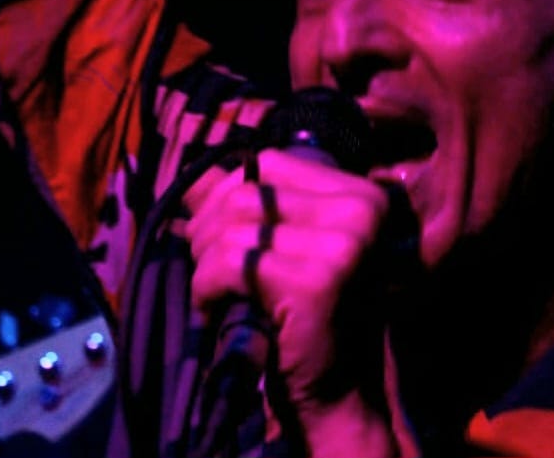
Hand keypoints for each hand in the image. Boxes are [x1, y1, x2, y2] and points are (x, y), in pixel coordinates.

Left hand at [184, 148, 393, 455]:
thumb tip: (192, 176)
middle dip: (208, 226)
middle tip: (204, 263)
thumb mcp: (285, 244)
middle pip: (248, 192)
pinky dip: (206, 285)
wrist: (339, 390)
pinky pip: (231, 262)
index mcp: (361, 194)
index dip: (228, 191)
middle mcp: (360, 211)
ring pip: (234, 225)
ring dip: (205, 259)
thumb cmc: (310, 311)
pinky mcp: (316, 281)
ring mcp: (343, 244)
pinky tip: (212, 306)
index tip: (215, 228)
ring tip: (211, 287)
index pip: (270, 163)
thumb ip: (245, 205)